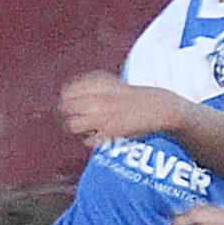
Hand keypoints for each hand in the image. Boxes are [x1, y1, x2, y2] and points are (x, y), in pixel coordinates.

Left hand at [57, 74, 173, 149]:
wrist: (159, 107)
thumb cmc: (134, 97)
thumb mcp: (112, 84)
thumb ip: (91, 87)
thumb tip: (67, 94)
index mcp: (99, 83)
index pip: (67, 92)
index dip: (64, 100)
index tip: (67, 104)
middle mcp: (99, 98)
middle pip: (66, 108)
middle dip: (65, 114)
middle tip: (70, 118)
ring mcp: (104, 115)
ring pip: (73, 125)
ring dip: (74, 129)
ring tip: (81, 130)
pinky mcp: (110, 131)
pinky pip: (88, 140)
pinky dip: (89, 140)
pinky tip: (94, 137)